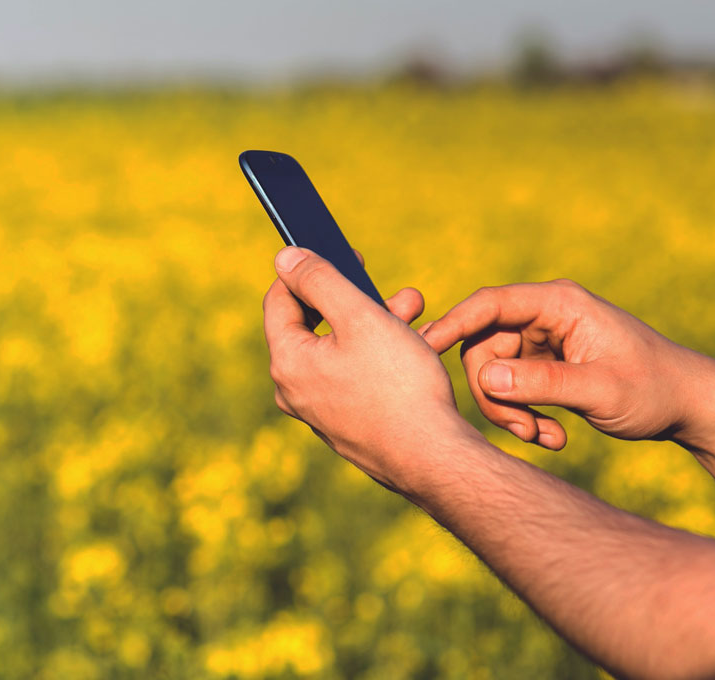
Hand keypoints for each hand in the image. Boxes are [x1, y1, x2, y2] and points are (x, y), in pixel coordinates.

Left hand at [262, 246, 480, 493]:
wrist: (435, 459)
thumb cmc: (398, 386)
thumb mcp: (360, 317)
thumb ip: (319, 280)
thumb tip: (284, 257)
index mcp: (287, 362)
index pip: (280, 300)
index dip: (309, 270)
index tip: (345, 254)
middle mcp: (294, 389)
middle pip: (315, 325)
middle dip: (356, 298)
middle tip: (396, 289)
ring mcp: (320, 411)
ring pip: (341, 350)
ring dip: (376, 323)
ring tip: (416, 310)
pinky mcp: (346, 424)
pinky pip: (355, 376)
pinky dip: (380, 355)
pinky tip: (417, 345)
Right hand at [421, 279, 714, 454]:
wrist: (686, 407)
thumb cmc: (653, 390)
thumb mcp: (599, 390)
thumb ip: (541, 383)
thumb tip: (484, 380)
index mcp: (559, 305)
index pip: (490, 305)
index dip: (453, 324)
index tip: (423, 349)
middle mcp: (544, 316)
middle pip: (483, 346)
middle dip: (494, 393)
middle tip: (521, 430)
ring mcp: (541, 341)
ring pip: (492, 373)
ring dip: (510, 411)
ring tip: (544, 438)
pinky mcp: (542, 365)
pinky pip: (510, 388)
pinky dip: (523, 415)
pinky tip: (552, 436)